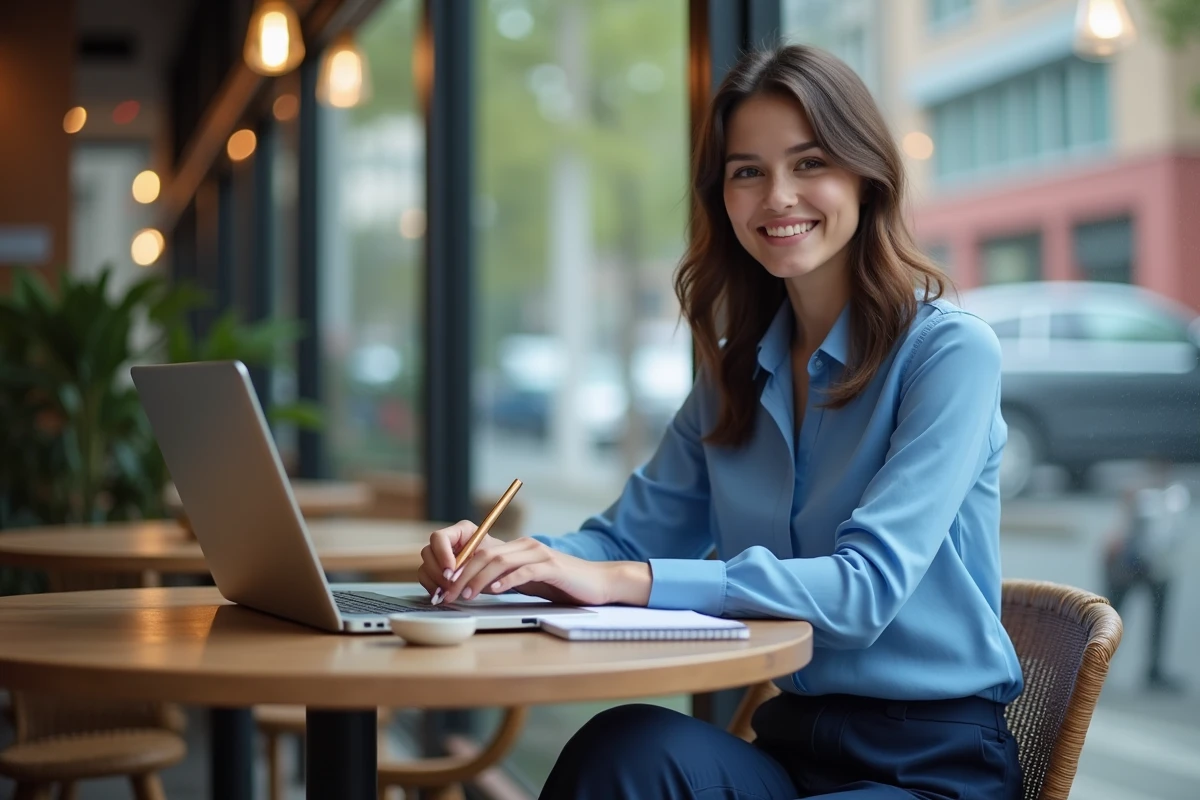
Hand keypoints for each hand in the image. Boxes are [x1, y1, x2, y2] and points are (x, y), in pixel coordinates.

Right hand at [416, 520, 504, 598]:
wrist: (499, 570)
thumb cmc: (497, 560)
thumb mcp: (490, 558)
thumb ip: (472, 564)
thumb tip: (456, 576)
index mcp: (460, 531)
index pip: (440, 537)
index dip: (442, 553)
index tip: (451, 570)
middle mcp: (446, 542)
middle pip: (428, 552)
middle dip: (439, 571)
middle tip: (451, 584)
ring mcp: (439, 556)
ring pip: (425, 567)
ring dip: (436, 581)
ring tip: (450, 592)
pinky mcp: (436, 570)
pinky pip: (425, 578)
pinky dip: (433, 588)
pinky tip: (443, 594)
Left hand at [417, 523, 650, 606]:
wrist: (599, 583)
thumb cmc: (563, 585)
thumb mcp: (529, 581)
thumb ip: (506, 579)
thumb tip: (475, 587)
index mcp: (518, 547)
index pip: (480, 552)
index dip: (459, 568)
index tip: (444, 587)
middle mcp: (526, 546)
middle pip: (484, 555)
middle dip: (461, 576)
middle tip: (446, 596)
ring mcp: (539, 554)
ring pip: (499, 561)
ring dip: (478, 580)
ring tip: (464, 595)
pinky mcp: (552, 567)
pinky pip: (524, 571)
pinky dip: (507, 581)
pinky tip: (495, 592)